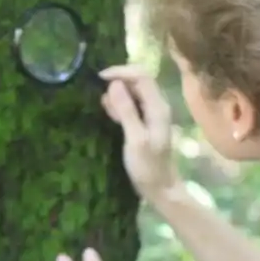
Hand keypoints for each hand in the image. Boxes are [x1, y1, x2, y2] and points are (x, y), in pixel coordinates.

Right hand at [99, 64, 179, 202]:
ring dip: (117, 93)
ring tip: (102, 104)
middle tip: (99, 91)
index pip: (142, 76)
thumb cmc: (148, 167)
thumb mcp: (135, 139)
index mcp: (158, 108)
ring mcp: (152, 115)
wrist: (160, 188)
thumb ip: (126, 110)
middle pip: (139, 81)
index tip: (100, 78)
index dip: (121, 72)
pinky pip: (132, 105)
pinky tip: (108, 112)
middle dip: (119, 80)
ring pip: (134, 92)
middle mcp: (158, 107)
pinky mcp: (146, 123)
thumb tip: (114, 84)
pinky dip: (120, 104)